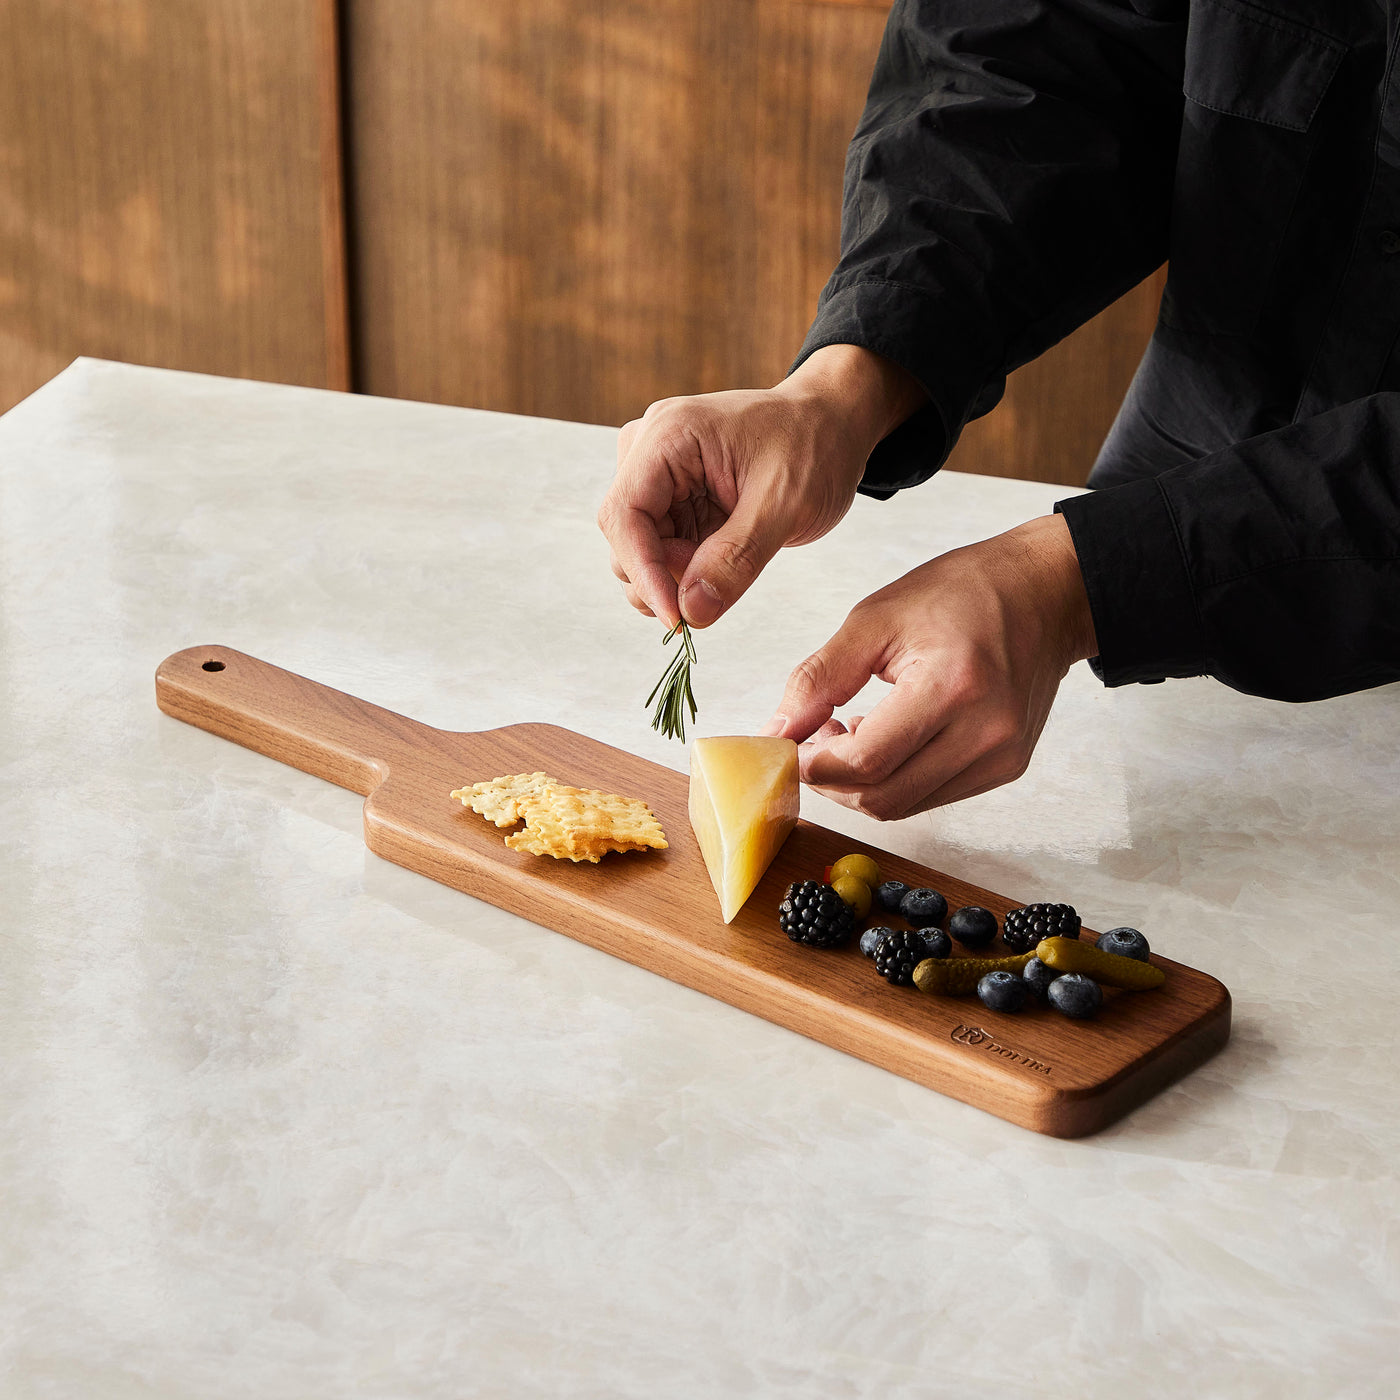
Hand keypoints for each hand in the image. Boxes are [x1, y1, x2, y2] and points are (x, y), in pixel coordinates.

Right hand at [597, 345, 924, 628]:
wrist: (832, 424)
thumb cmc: (815, 445)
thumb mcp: (786, 504)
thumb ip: (737, 558)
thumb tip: (692, 612)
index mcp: (669, 436)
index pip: (625, 515)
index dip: (643, 572)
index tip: (675, 617)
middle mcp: (650, 449)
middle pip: (625, 536)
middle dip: (662, 576)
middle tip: (715, 588)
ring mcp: (658, 473)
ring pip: (639, 548)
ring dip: (675, 575)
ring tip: (730, 563)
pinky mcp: (673, 496)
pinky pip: (661, 548)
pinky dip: (686, 569)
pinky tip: (723, 561)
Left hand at [761, 515, 1097, 816]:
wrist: (1045, 593)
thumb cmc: (963, 593)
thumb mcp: (875, 618)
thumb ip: (818, 678)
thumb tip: (776, 732)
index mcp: (953, 686)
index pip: (866, 760)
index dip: (814, 765)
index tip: (786, 747)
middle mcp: (986, 732)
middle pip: (882, 798)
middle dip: (831, 781)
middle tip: (810, 741)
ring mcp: (1002, 756)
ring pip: (903, 805)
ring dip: (859, 784)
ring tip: (845, 734)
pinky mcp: (1006, 767)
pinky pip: (930, 795)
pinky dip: (893, 779)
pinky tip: (884, 739)